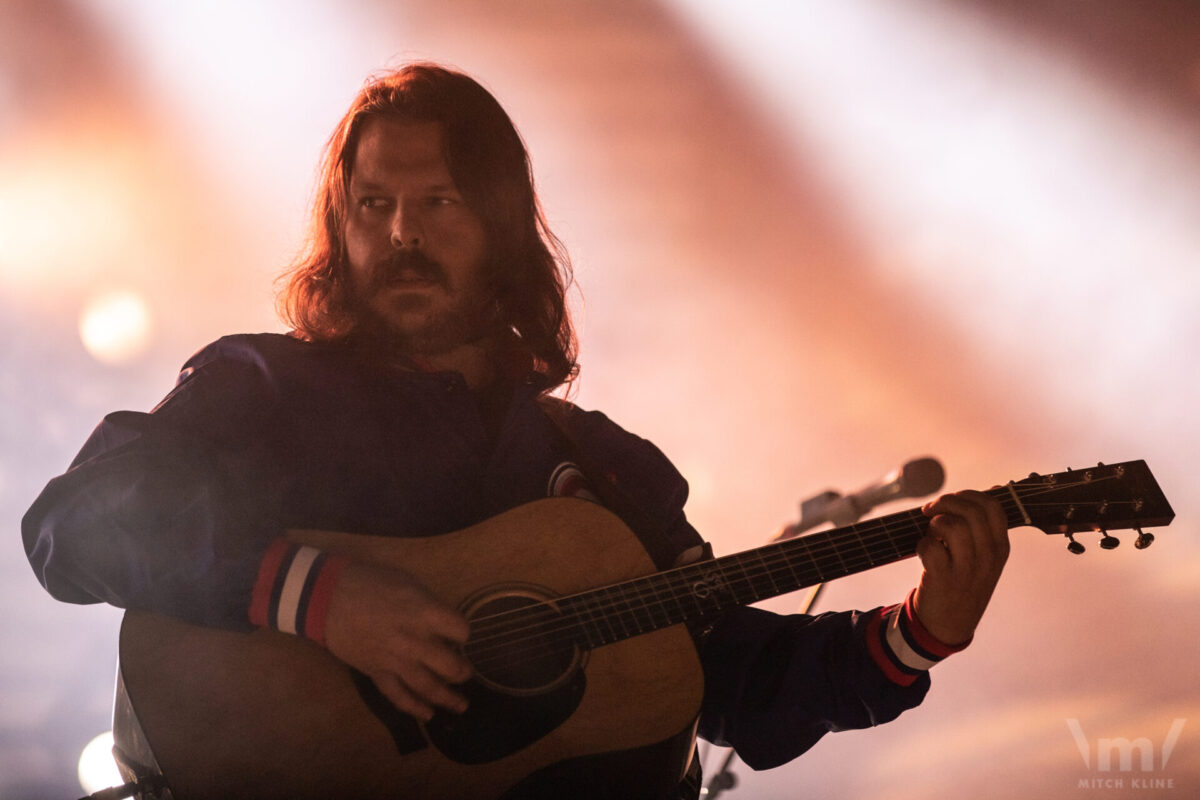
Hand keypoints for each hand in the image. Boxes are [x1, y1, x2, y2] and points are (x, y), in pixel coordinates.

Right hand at [323, 561, 472, 720]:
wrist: (327, 597)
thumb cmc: (370, 581)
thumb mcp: (407, 582)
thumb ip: (429, 605)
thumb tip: (443, 623)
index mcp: (424, 612)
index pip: (460, 630)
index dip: (464, 633)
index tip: (460, 634)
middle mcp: (414, 640)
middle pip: (450, 665)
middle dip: (462, 672)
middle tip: (466, 673)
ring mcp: (395, 660)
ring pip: (428, 687)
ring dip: (448, 699)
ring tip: (461, 706)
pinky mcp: (376, 673)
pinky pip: (398, 696)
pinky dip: (414, 708)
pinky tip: (428, 715)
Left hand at [913, 489, 1009, 645]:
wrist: (948, 625)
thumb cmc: (964, 583)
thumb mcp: (986, 557)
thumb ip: (986, 527)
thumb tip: (993, 489)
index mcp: (1000, 548)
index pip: (993, 506)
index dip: (968, 495)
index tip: (951, 501)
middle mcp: (988, 557)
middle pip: (970, 511)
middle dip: (945, 502)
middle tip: (931, 511)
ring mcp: (967, 569)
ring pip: (951, 526)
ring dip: (934, 524)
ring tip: (931, 535)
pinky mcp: (943, 578)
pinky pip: (930, 546)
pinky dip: (921, 544)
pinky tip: (924, 553)